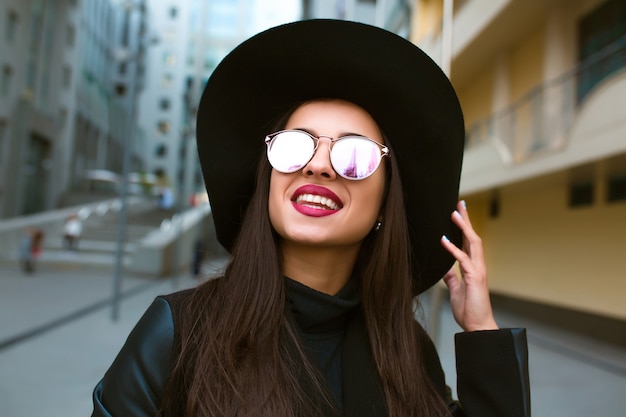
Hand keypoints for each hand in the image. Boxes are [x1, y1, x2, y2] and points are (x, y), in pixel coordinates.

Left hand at [440, 201, 498, 331]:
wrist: (477, 326)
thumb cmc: (468, 310)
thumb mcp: (456, 290)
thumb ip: (452, 278)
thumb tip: (446, 269)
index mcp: (473, 267)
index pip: (469, 242)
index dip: (464, 227)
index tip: (458, 213)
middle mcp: (478, 265)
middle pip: (473, 237)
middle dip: (466, 220)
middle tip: (460, 203)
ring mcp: (478, 270)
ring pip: (472, 243)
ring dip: (463, 227)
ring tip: (454, 213)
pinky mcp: (474, 278)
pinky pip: (462, 259)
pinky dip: (453, 248)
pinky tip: (444, 239)